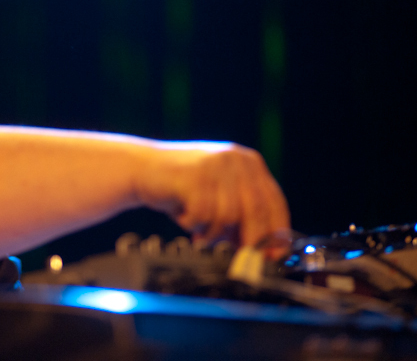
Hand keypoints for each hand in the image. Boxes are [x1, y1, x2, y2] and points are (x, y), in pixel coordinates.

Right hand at [136, 142, 289, 253]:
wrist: (141, 169)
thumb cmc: (181, 188)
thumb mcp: (219, 197)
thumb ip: (242, 216)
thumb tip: (262, 252)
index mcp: (249, 162)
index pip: (274, 202)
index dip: (275, 233)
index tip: (272, 257)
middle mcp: (236, 159)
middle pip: (256, 211)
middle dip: (248, 241)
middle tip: (238, 258)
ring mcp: (216, 164)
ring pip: (228, 217)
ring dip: (211, 232)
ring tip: (197, 226)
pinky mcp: (195, 175)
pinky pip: (203, 215)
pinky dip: (192, 224)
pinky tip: (183, 214)